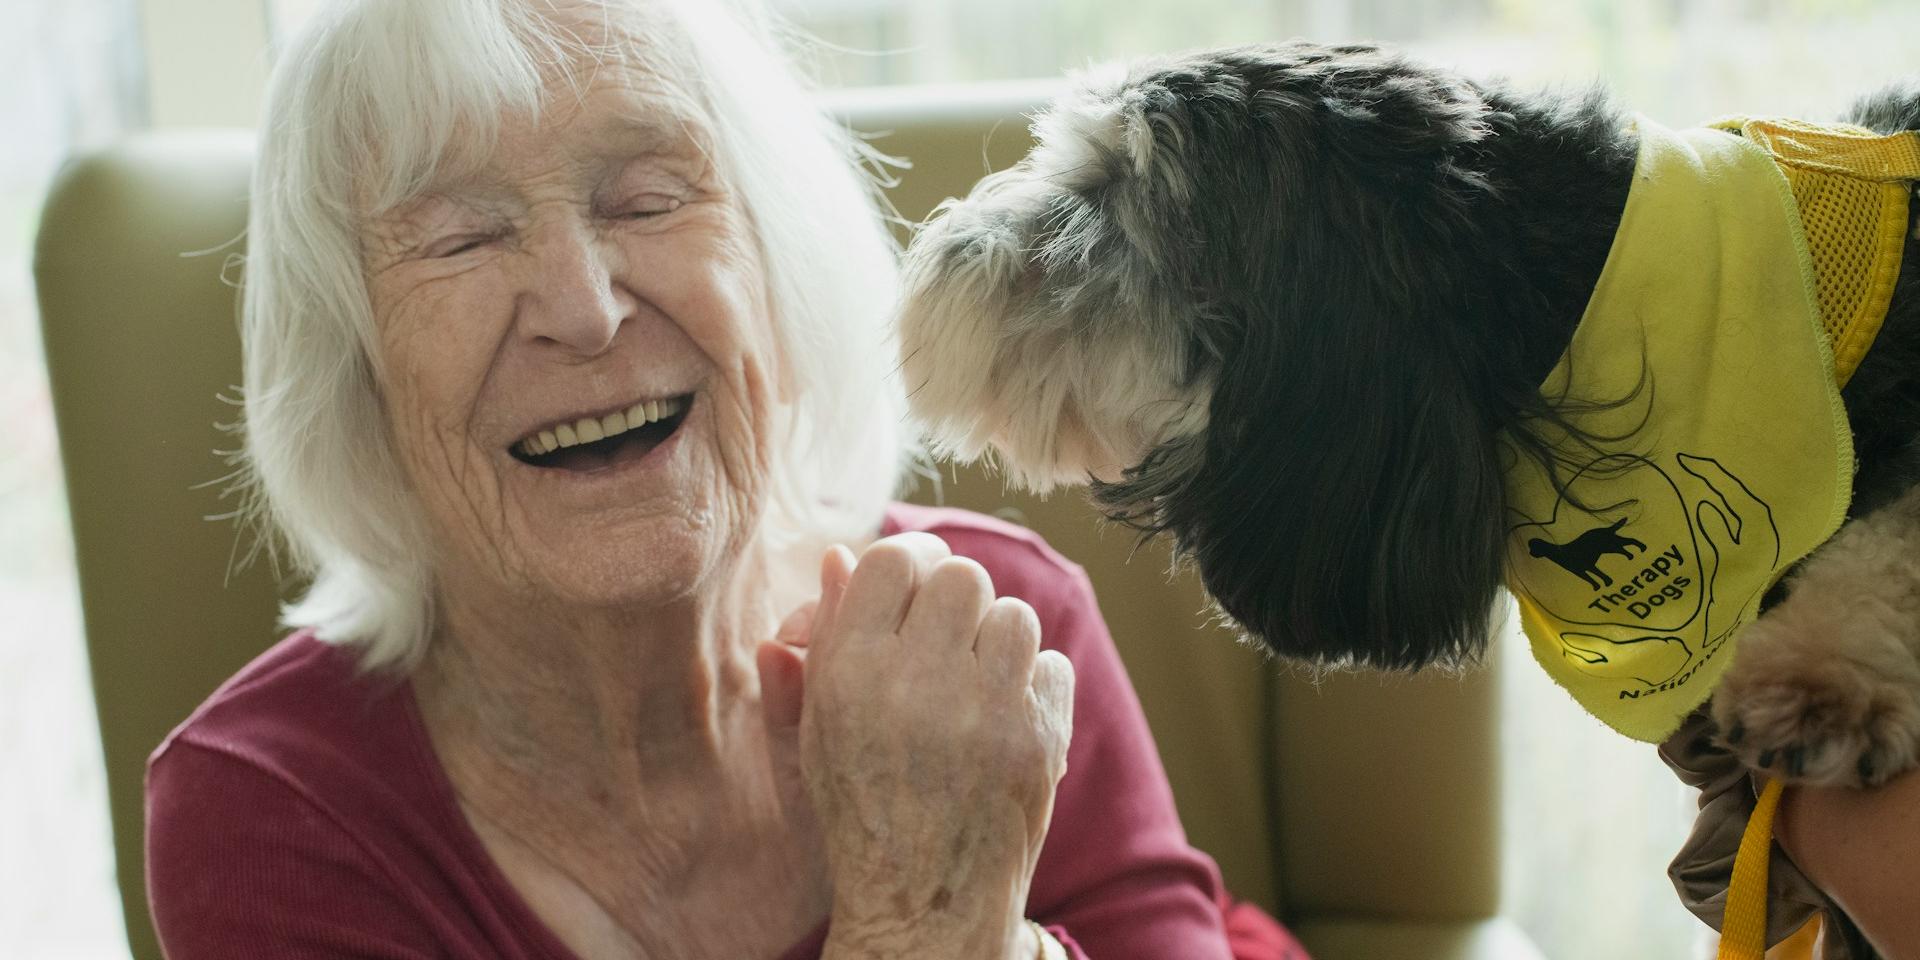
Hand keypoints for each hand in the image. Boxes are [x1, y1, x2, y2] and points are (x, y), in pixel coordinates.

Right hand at [792, 534, 1074, 959]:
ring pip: (1012, 615)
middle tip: (946, 642)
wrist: (923, 898)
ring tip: (975, 686)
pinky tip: (1005, 721)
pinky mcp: (1038, 737)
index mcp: (850, 671)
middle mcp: (915, 682)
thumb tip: (835, 555)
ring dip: (997, 641)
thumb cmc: (863, 804)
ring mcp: (983, 710)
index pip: (892, 560)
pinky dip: (1034, 686)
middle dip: (956, 602)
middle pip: (961, 576)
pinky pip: (1052, 664)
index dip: (910, 562)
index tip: (916, 585)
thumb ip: (820, 639)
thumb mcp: (817, 726)